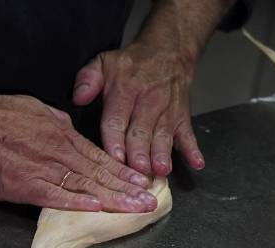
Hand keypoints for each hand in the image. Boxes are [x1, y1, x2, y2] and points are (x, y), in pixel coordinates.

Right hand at [0, 92, 158, 212]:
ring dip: (115, 199)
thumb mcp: (33, 110)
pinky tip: (99, 210)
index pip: (99, 156)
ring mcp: (43, 170)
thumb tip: (67, 131)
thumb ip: (54, 124)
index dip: (123, 171)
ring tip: (137, 209)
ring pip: (87, 186)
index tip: (142, 181)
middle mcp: (59, 152)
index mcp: (61, 135)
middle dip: (129, 189)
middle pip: (101, 173)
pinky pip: (57, 196)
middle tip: (151, 201)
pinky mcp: (25, 186)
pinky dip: (79, 203)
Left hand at [73, 42, 203, 175]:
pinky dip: (193, 149)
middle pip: (141, 131)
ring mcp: (167, 111)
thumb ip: (87, 80)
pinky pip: (188, 134)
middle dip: (140, 152)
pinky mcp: (182, 117)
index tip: (114, 156)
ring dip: (163, 153)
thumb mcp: (103, 62)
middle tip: (137, 170)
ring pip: (163, 135)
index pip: (117, 118)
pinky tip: (196, 163)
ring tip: (161, 170)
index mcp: (124, 91)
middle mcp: (147, 102)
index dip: (115, 139)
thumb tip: (78, 97)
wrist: (168, 51)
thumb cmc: (131, 65)